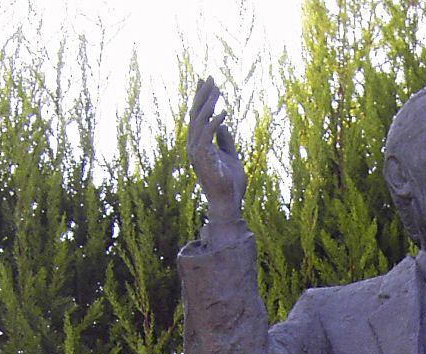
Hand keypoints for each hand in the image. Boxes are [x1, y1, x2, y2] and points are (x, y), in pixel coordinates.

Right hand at [187, 77, 246, 222]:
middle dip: (203, 95)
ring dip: (208, 105)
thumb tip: (223, 124)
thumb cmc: (230, 184)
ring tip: (218, 90)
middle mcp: (194, 147)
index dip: (201, 98)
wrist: (229, 204)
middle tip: (211, 77)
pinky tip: (224, 113)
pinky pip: (207, 136)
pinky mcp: (204, 159)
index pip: (197, 117)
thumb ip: (225, 141)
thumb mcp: (231, 156)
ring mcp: (197, 153)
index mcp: (199, 145)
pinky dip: (215, 123)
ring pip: (199, 122)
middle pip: (195, 115)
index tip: (206, 81)